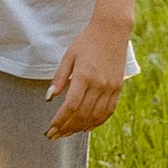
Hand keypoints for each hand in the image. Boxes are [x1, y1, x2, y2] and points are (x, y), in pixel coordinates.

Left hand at [46, 13, 130, 138]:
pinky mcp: (118, 89)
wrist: (112, 31)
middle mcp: (99, 85)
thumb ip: (60, 77)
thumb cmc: (86, 42)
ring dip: (81, 128)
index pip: (71, 105)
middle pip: (82, 114)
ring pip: (95, 116)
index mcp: (84, 76)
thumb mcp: (69, 56)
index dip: (60, 120)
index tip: (50, 129)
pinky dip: (97, 122)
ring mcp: (110, 88)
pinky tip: (87, 128)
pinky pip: (108, 111)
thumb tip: (49, 97)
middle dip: (67, 127)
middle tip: (55, 135)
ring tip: (68, 133)